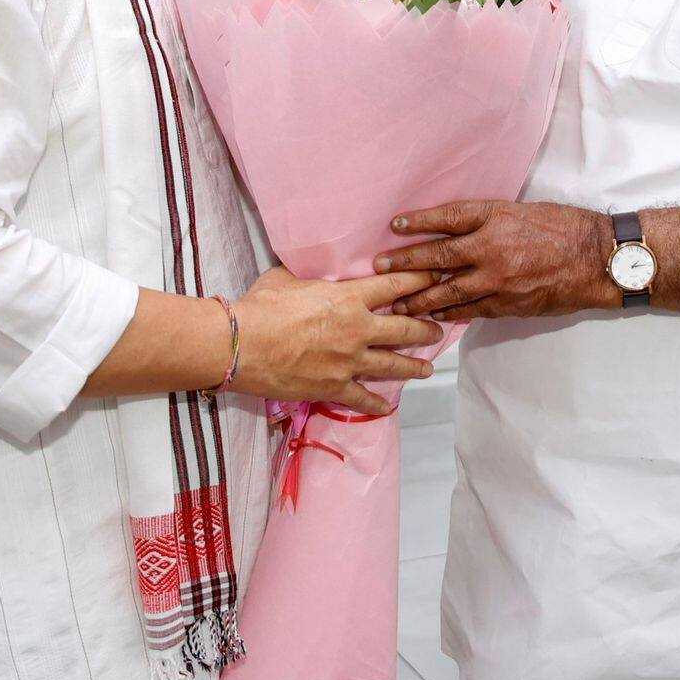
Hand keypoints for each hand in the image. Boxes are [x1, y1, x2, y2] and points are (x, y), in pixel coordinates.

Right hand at [230, 267, 445, 415]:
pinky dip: (377, 403)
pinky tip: (386, 406)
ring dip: (413, 366)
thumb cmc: (262, 306)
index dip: (420, 279)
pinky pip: (363, 398)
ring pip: (393, 365)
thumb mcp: (289, 278)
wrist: (240, 345)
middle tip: (438, 330)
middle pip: (405, 328)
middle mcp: (358, 329)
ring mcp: (349, 362)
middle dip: (426, 329)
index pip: (396, 285)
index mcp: (349, 298)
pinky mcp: (335, 388)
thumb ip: (311, 278)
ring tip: (426, 368)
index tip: (437, 277)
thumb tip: (312, 274)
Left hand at [374, 201, 614, 321]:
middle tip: (379, 268)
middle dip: (406, 263)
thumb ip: (489, 220)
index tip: (395, 225)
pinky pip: (471, 310)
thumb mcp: (522, 210)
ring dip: (420, 297)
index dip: (419, 222)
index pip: (447, 218)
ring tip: (398, 302)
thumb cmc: (564, 227)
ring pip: (449, 291)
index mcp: (496, 217)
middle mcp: (492, 247)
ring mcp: (498, 279)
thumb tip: (456, 229)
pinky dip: (450, 314)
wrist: (597, 258)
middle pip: (439, 257)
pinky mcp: (508, 303)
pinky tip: (434, 316)